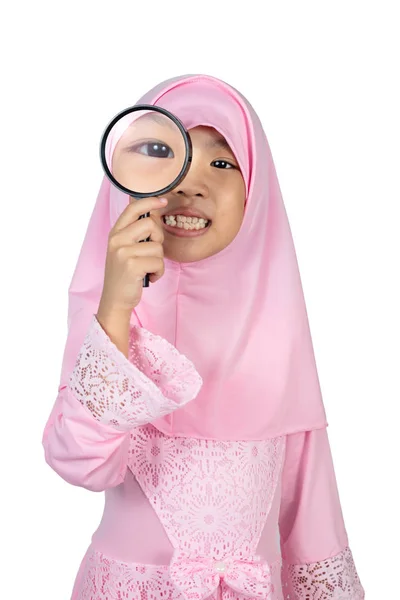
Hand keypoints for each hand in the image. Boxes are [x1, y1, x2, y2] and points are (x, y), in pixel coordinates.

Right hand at [98, 196, 166, 314]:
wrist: (115, 299)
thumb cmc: (125, 274)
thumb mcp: (124, 249)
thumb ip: (135, 233)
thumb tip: (153, 215)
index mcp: (115, 233)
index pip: (133, 209)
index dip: (150, 201)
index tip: (162, 200)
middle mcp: (117, 240)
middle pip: (150, 225)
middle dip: (158, 239)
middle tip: (151, 253)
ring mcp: (123, 252)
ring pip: (157, 247)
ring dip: (158, 261)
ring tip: (147, 269)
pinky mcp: (132, 265)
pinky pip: (158, 262)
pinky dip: (158, 272)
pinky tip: (148, 277)